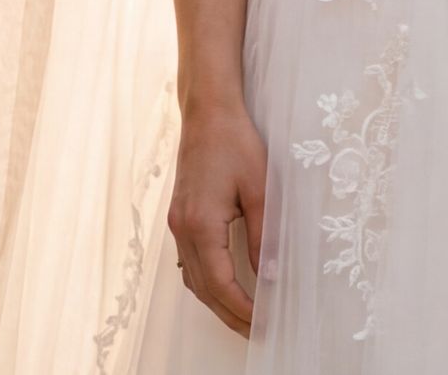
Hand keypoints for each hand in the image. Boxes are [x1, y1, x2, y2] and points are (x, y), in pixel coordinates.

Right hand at [168, 99, 271, 332]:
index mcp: (201, 225)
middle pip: (203, 289)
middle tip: (255, 333)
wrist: (208, 113)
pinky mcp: (179, 217)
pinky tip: (222, 287)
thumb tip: (271, 276)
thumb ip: (263, 236)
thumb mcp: (260, 189)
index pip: (220, 283)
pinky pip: (188, 262)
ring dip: (216, 301)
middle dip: (229, 314)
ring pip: (192, 278)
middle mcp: (183, 229)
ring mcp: (177, 224)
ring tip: (243, 318)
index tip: (262, 324)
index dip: (241, 308)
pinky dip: (205, 282)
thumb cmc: (236, 143)